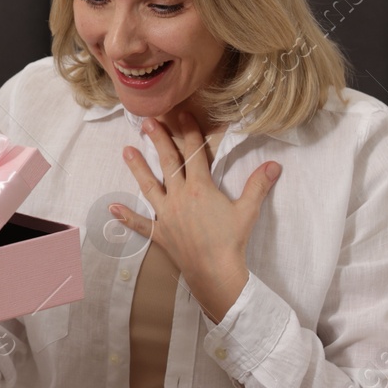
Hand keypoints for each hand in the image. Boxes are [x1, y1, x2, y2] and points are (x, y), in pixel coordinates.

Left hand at [112, 113, 281, 323]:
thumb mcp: (248, 210)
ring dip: (137, 167)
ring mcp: (166, 215)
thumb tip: (274, 165)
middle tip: (147, 122)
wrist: (216, 272)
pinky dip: (127, 216)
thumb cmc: (231, 241)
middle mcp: (179, 197)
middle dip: (158, 140)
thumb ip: (258, 185)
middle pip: (168, 163)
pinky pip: (140, 224)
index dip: (190, 133)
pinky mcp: (160, 233)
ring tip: (126, 150)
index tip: (183, 115)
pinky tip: (112, 208)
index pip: (195, 154)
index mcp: (200, 188)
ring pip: (149, 186)